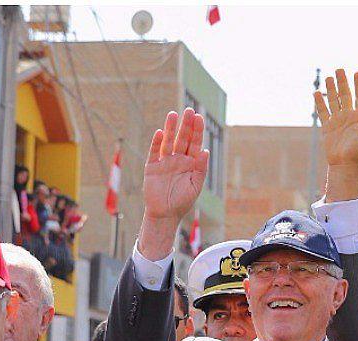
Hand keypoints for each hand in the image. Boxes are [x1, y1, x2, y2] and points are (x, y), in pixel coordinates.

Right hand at [137, 108, 207, 259]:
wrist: (165, 215)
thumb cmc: (182, 202)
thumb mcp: (195, 186)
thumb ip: (201, 169)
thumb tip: (205, 151)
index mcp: (190, 163)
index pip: (194, 143)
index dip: (197, 131)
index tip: (199, 118)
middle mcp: (178, 159)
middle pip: (182, 139)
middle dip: (186, 125)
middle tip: (189, 110)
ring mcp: (164, 162)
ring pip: (168, 141)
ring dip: (170, 128)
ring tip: (173, 114)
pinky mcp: (152, 167)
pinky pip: (154, 152)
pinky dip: (156, 142)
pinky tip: (159, 132)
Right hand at [315, 69, 357, 200]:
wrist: (344, 164)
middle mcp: (349, 116)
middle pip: (346, 95)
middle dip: (343, 82)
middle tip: (339, 69)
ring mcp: (337, 121)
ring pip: (334, 101)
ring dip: (331, 89)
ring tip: (328, 77)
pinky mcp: (327, 126)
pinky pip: (323, 111)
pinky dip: (320, 102)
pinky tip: (317, 92)